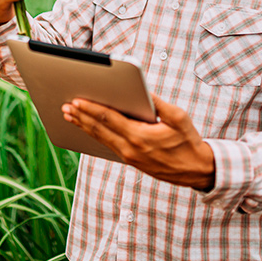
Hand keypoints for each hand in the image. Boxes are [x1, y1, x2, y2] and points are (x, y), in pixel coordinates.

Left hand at [62, 94, 215, 189]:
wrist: (196, 170)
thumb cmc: (189, 141)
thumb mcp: (179, 118)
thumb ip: (159, 103)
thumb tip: (143, 90)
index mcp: (140, 136)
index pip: (109, 119)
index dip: (91, 109)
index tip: (76, 101)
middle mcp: (130, 149)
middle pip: (99, 130)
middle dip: (81, 117)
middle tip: (65, 106)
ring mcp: (129, 157)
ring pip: (100, 139)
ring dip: (83, 126)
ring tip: (69, 115)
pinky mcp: (130, 161)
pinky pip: (108, 146)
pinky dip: (95, 136)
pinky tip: (87, 129)